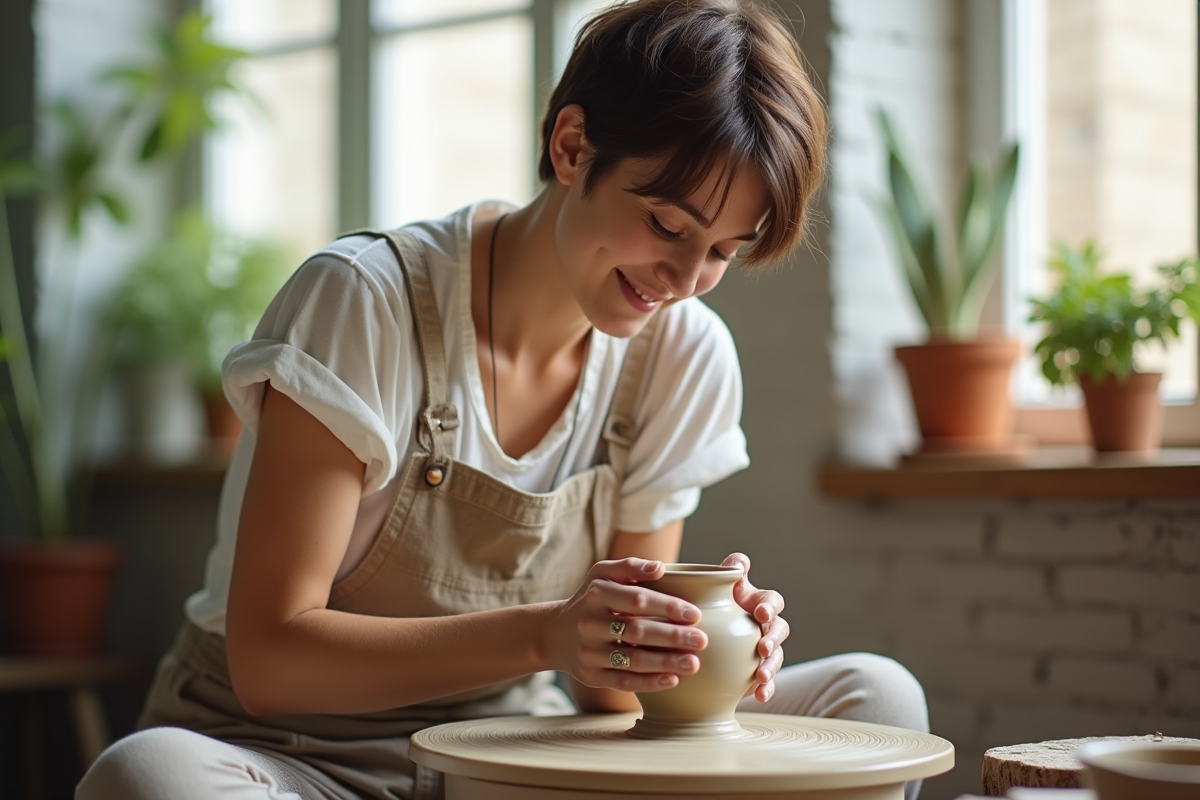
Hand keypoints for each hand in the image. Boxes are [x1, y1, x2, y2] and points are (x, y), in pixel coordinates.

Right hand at [546, 558, 707, 692]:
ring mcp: (589, 652)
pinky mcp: (590, 675)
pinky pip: (623, 681)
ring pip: (633, 659)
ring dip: (666, 662)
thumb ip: (630, 567)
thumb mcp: (602, 574)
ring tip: (694, 664)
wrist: (555, 633)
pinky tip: (673, 680)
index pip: (637, 599)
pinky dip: (650, 682)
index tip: (695, 614)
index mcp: (597, 593)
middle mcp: (590, 623)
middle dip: (673, 636)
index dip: (668, 607)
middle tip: (702, 641)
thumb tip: (660, 567)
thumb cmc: (591, 599)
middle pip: (637, 631)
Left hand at [721, 553, 787, 702]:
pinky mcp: (758, 671)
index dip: (770, 606)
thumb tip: (737, 563)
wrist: (702, 637)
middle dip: (773, 638)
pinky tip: (760, 696)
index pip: (772, 601)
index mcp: (758, 603)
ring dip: (771, 666)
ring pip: (776, 657)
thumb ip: (727, 575)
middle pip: (779, 629)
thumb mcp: (716, 590)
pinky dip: (766, 689)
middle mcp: (766, 626)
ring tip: (761, 676)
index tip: (760, 613)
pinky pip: (768, 681)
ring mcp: (764, 649)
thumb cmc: (711, 606)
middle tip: (762, 648)